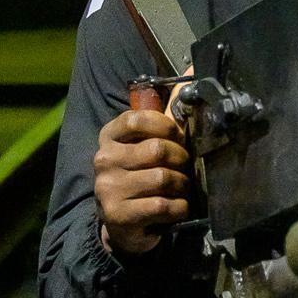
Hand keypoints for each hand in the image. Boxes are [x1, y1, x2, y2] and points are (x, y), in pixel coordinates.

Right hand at [93, 106, 192, 255]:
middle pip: (157, 149)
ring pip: (162, 178)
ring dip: (182, 185)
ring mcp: (108, 189)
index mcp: (109, 137)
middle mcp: (104, 160)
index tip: (178, 136)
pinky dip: (179, 207)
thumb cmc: (141, 175)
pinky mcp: (118, 215)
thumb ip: (164, 116)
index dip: (166, 126)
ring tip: (181, 189)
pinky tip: (178, 208)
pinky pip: (162, 205)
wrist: (122, 223)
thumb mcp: (145, 145)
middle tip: (184, 168)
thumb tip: (193, 75)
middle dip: (181, 159)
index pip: (137, 118)